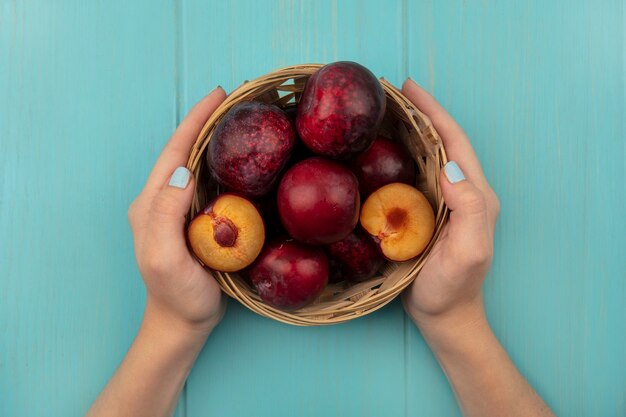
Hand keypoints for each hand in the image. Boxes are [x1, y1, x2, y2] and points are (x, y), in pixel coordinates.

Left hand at [127, 87, 227, 335]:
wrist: (183, 323)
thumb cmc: (176, 294)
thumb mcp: (165, 257)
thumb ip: (166, 213)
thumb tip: (185, 169)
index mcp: (152, 203)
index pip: (175, 152)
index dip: (195, 121)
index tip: (219, 96)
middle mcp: (162, 200)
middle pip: (184, 151)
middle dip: (206, 122)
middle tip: (235, 100)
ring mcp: (179, 210)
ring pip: (197, 163)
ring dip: (215, 138)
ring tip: (239, 119)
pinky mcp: (195, 219)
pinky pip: (210, 182)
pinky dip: (224, 163)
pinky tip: (240, 158)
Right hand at [400, 79, 499, 330]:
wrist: (443, 316)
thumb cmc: (453, 287)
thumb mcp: (469, 251)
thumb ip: (470, 209)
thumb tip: (450, 167)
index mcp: (474, 194)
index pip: (454, 142)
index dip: (433, 112)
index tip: (409, 89)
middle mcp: (460, 191)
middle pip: (440, 141)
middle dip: (419, 113)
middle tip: (389, 92)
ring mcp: (441, 201)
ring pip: (425, 154)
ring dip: (406, 129)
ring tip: (382, 111)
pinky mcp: (423, 212)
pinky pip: (410, 174)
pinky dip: (396, 155)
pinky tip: (378, 150)